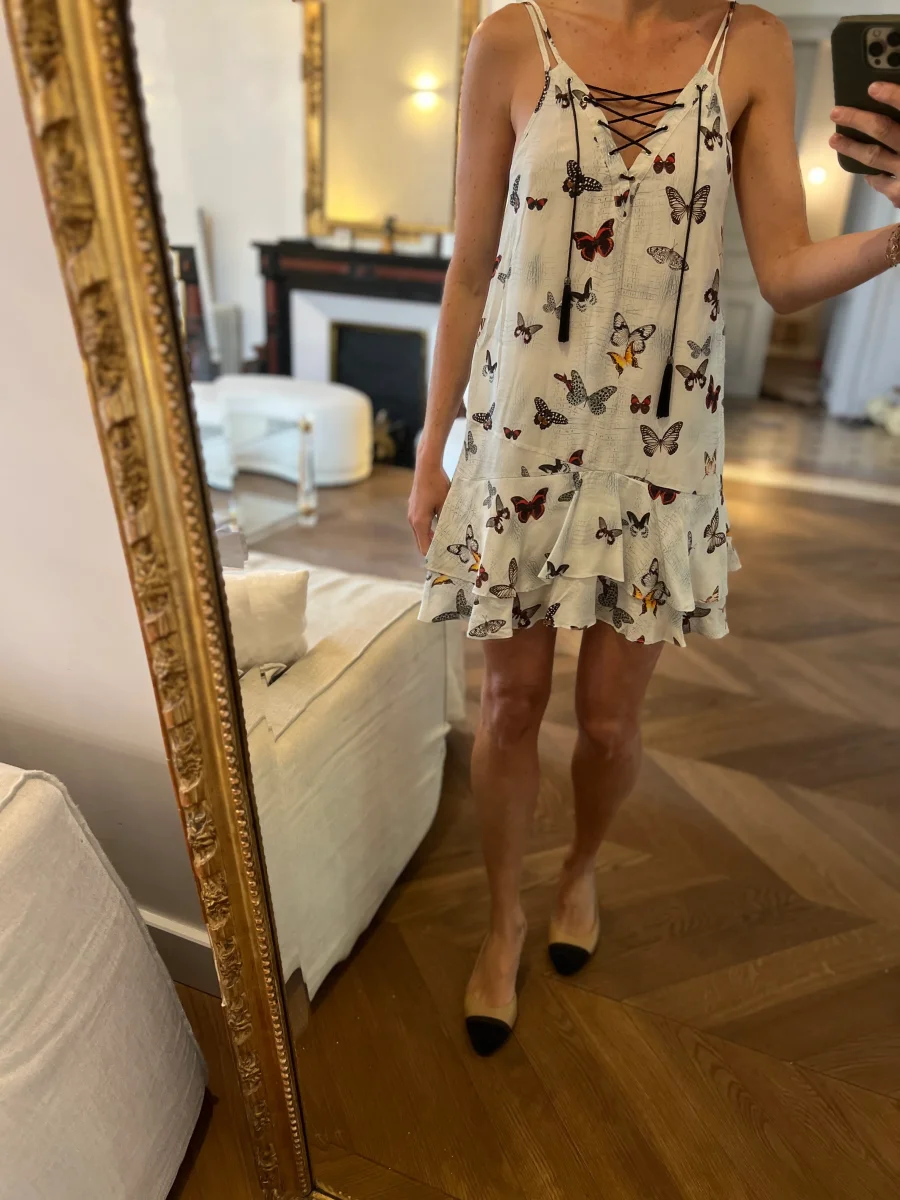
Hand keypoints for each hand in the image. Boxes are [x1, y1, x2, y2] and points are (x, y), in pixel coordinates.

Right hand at [408, 460, 449, 554]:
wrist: (426, 467)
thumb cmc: (438, 484)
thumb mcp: (446, 505)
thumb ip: (447, 521)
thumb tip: (453, 535)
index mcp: (420, 522)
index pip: (424, 547)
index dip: (433, 556)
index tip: (444, 563)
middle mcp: (413, 520)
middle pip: (422, 542)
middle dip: (432, 550)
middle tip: (447, 556)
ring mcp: (412, 514)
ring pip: (421, 533)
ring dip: (431, 539)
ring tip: (445, 544)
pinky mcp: (414, 508)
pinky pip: (421, 524)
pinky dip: (429, 530)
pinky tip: (441, 529)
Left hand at [831, 82, 899, 206]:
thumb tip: (896, 106)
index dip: (892, 96)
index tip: (872, 88)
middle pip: (883, 130)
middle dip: (857, 120)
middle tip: (836, 112)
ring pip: (873, 156)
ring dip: (851, 147)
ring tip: (835, 139)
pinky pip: (879, 181)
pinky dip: (871, 174)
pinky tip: (864, 169)